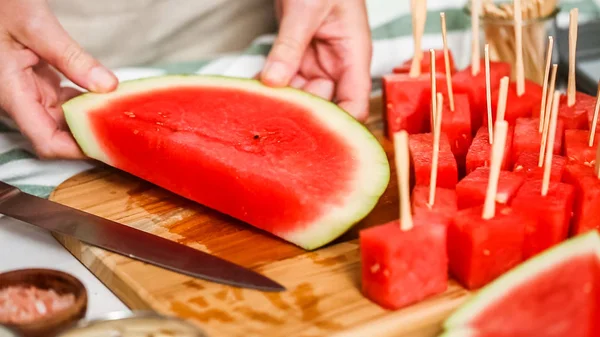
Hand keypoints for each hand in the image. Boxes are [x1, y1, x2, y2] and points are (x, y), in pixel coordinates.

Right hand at [0, 0, 117, 158]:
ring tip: (120, 117)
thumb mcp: (36, 25)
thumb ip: (71, 57)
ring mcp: (26, 91)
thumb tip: (107, 86)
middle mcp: (18, 98)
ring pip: (61, 120)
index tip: (109, 146)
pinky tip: (105, 98)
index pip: (46, 141)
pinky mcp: (34, 82)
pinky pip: (61, 102)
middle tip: (125, 132)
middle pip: (56, 135)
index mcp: (12, 92)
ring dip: (89, 119)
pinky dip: (83, 103)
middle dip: (89, 136)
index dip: (77, 150)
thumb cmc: (0, 4)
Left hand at [260, 0, 371, 121]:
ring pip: (299, 96)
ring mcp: (316, 63)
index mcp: (353, 56)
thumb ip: (290, 45)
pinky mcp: (296, 57)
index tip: (311, 137)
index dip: (337, 126)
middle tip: (269, 119)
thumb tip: (274, 81)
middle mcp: (337, 65)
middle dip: (298, 114)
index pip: (354, 104)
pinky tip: (252, 91)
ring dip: (279, 101)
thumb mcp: (306, 10)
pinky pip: (282, 80)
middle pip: (322, 105)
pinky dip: (266, 87)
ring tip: (257, 107)